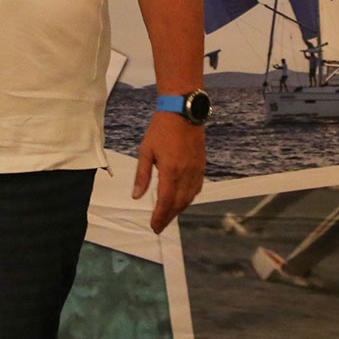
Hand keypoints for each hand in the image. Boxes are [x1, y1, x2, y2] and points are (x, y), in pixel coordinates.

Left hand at [133, 111, 204, 232]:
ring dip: (179, 209)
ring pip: (190, 198)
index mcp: (170, 171)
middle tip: (159, 226)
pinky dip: (190, 198)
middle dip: (169, 217)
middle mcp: (186, 173)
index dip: (160, 216)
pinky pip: (197, 188)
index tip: (154, 226)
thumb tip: (137, 196)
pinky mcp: (202, 165)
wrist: (182, 112)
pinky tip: (182, 200)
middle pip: (179, 203)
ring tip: (168, 215)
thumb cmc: (160, 130)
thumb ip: (142, 175)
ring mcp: (196, 170)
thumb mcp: (146, 151)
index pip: (165, 201)